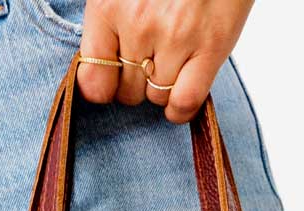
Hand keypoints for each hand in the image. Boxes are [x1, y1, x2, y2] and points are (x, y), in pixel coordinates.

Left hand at [75, 0, 254, 122]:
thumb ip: (109, 23)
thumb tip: (99, 74)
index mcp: (109, 5)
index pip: (93, 80)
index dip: (104, 87)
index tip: (114, 81)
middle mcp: (139, 23)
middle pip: (127, 92)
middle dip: (137, 84)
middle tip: (150, 63)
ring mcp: (175, 36)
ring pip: (157, 97)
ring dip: (162, 88)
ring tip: (172, 63)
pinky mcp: (210, 46)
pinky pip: (184, 101)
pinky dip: (180, 108)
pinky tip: (181, 97)